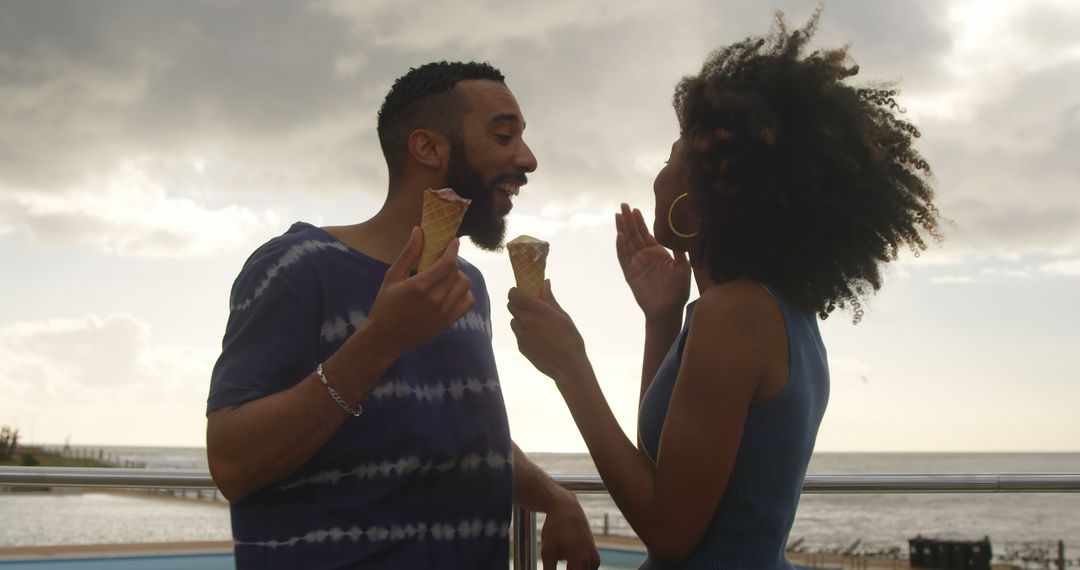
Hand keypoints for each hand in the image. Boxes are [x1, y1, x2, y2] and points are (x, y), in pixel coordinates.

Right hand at [365, 227, 474, 354]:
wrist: (385, 338)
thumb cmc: (385, 305)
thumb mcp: (392, 276)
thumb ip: (409, 253)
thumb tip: (420, 230)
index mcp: (420, 286)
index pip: (447, 262)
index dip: (453, 249)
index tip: (453, 241)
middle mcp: (435, 300)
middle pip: (457, 272)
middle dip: (452, 262)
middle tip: (443, 260)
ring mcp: (444, 313)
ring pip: (465, 286)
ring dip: (458, 276)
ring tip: (446, 276)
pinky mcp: (448, 323)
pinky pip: (468, 302)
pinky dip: (464, 293)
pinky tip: (452, 291)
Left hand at [507, 281, 586, 381]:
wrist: (568, 367)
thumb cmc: (570, 339)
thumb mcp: (563, 316)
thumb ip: (549, 299)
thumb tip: (544, 283)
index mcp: (537, 310)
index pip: (514, 294)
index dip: (517, 291)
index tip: (525, 293)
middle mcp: (525, 321)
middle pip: (511, 305)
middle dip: (519, 304)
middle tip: (532, 308)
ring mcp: (521, 335)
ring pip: (513, 320)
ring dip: (520, 318)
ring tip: (536, 325)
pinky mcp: (521, 347)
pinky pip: (518, 334)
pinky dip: (524, 332)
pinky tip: (538, 338)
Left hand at [539, 491, 600, 569]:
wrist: (567, 508)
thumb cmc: (555, 529)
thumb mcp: (547, 552)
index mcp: (580, 560)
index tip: (552, 568)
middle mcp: (591, 560)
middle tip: (558, 557)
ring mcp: (595, 558)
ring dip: (574, 569)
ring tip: (562, 553)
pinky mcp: (595, 555)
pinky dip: (579, 568)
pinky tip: (568, 561)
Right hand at [615, 203, 690, 319]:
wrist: (668, 309)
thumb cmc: (678, 290)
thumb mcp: (683, 267)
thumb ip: (680, 251)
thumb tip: (682, 234)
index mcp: (657, 253)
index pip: (646, 233)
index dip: (640, 221)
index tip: (635, 209)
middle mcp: (645, 256)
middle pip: (634, 234)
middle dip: (628, 220)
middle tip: (623, 205)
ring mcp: (636, 264)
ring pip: (627, 243)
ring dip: (622, 229)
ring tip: (617, 216)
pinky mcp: (630, 273)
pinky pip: (623, 258)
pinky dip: (620, 247)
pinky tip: (619, 236)